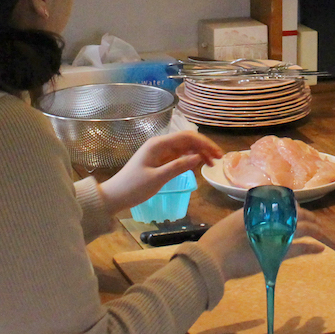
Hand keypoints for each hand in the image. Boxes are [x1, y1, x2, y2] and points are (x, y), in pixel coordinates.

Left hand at [98, 132, 222, 212]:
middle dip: (204, 147)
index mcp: (158, 144)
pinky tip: (198, 165)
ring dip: (199, 153)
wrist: (115, 196)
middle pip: (187, 141)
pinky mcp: (160, 161)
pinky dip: (190, 159)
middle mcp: (160, 145)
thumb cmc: (134, 187)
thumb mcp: (157, 178)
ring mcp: (160, 153)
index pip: (186, 137)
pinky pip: (179, 156)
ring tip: (212, 164)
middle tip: (219, 160)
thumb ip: (178, 166)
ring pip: (185, 148)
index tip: (217, 154)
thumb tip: (199, 157)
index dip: (204, 143)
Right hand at [196, 207, 325, 279]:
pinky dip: (311, 247)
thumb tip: (252, 222)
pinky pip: (300, 247)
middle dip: (307, 217)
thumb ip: (245, 220)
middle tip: (315, 222)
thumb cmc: (218, 242)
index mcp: (256, 209)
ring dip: (313, 230)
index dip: (294, 206)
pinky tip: (319, 248)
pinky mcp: (277, 252)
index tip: (298, 210)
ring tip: (320, 232)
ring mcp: (273, 234)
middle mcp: (267, 218)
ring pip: (301, 228)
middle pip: (295, 214)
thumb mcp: (232, 223)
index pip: (282, 202)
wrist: (214, 258)